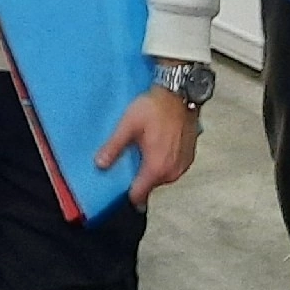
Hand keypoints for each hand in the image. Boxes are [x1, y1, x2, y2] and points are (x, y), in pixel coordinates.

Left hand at [97, 87, 198, 207]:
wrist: (181, 94)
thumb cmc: (154, 108)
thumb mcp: (128, 125)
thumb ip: (114, 147)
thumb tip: (99, 165)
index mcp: (156, 168)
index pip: (138, 196)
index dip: (125, 192)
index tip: (117, 182)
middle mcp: (172, 173)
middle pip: (149, 186)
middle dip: (138, 176)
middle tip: (131, 156)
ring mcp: (183, 166)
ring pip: (160, 178)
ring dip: (151, 169)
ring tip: (143, 149)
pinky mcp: (189, 158)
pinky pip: (171, 169)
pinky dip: (164, 162)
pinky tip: (158, 146)